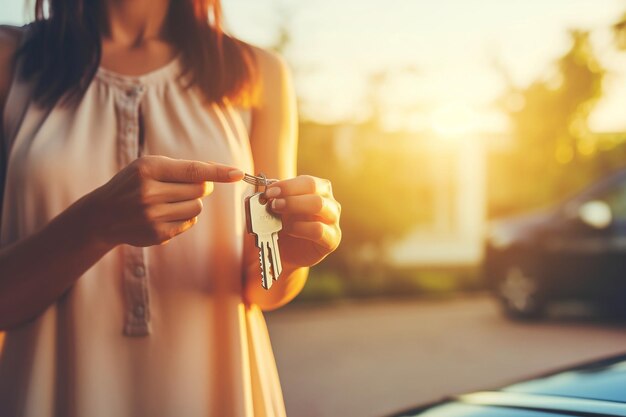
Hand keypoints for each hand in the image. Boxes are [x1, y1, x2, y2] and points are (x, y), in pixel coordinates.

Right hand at [84, 155, 243, 246]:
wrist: (103, 215)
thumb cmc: (133, 184)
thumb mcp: (149, 167)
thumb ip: (182, 168)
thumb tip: (220, 173)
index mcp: (148, 169)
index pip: (193, 170)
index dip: (218, 172)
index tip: (238, 173)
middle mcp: (150, 192)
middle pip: (199, 189)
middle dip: (199, 187)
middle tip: (181, 186)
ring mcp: (153, 216)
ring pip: (197, 207)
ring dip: (191, 203)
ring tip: (170, 201)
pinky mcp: (158, 234)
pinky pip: (189, 222)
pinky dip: (184, 217)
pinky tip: (165, 214)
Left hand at [264, 175, 341, 267]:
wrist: (286, 253)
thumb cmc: (282, 225)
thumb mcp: (276, 207)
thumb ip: (274, 196)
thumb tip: (268, 188)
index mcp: (318, 189)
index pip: (307, 181)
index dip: (287, 185)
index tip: (269, 191)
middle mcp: (329, 201)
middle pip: (314, 187)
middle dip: (289, 193)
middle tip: (273, 203)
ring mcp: (333, 220)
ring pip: (319, 205)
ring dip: (294, 206)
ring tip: (277, 214)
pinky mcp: (332, 239)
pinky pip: (318, 229)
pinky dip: (300, 228)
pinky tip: (289, 230)